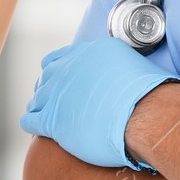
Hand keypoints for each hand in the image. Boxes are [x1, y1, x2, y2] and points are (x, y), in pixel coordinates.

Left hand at [19, 38, 179, 168]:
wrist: (145, 115)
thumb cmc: (148, 94)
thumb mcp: (131, 64)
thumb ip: (114, 66)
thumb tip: (117, 75)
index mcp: (87, 53)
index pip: (61, 58)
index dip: (60, 70)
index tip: (63, 80)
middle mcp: (68, 68)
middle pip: (47, 76)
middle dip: (49, 87)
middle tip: (54, 99)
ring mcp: (57, 93)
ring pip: (37, 97)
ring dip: (40, 105)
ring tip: (42, 113)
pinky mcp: (52, 119)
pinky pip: (30, 120)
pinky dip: (32, 123)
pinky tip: (35, 127)